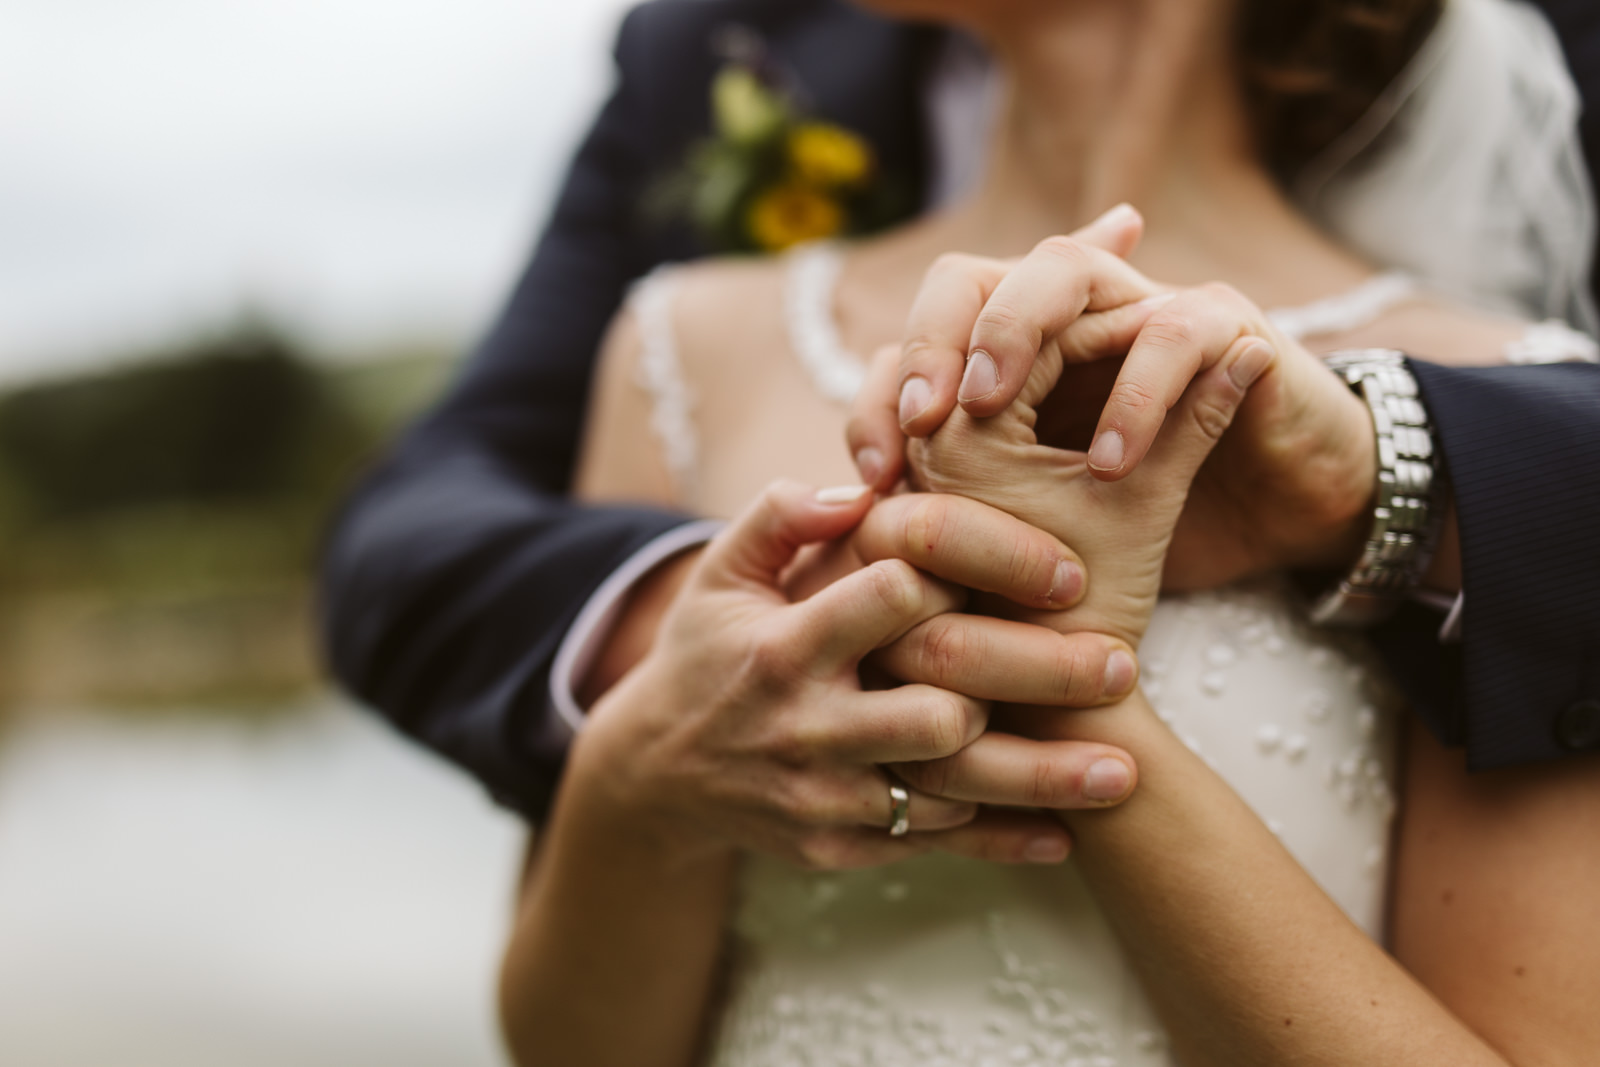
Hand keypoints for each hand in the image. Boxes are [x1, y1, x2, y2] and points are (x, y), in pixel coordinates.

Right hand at [572, 481, 1137, 871]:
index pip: (889, 600)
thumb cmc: (707, 651)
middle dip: (1035, 688)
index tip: (1061, 574)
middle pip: (938, 712)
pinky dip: (1001, 842)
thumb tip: (863, 488)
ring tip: (1124, 767)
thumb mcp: (721, 573)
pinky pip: (931, 848)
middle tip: (1119, 666)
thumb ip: (783, 517)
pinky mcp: (836, 848)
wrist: (653, 774)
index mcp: (783, 645)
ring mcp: (821, 796)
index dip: (976, 576)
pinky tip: (1066, 835)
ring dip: (1041, 782)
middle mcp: (804, 725)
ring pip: (949, 792)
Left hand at [846, 215, 1376, 587]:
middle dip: (936, 341)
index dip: (886, 393)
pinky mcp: (1226, 334)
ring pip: (1063, 270)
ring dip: (1016, 331)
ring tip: (985, 409)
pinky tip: (1110, 466)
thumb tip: (857, 514)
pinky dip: (1136, 392)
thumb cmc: (1144, 522)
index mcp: (1014, 358)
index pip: (922, 334)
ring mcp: (1146, 312)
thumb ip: (965, 509)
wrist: (1280, 517)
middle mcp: (1072, 319)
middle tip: (922, 418)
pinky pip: (1173, 334)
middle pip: (974, 277)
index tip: (870, 477)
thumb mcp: (1039, 532)